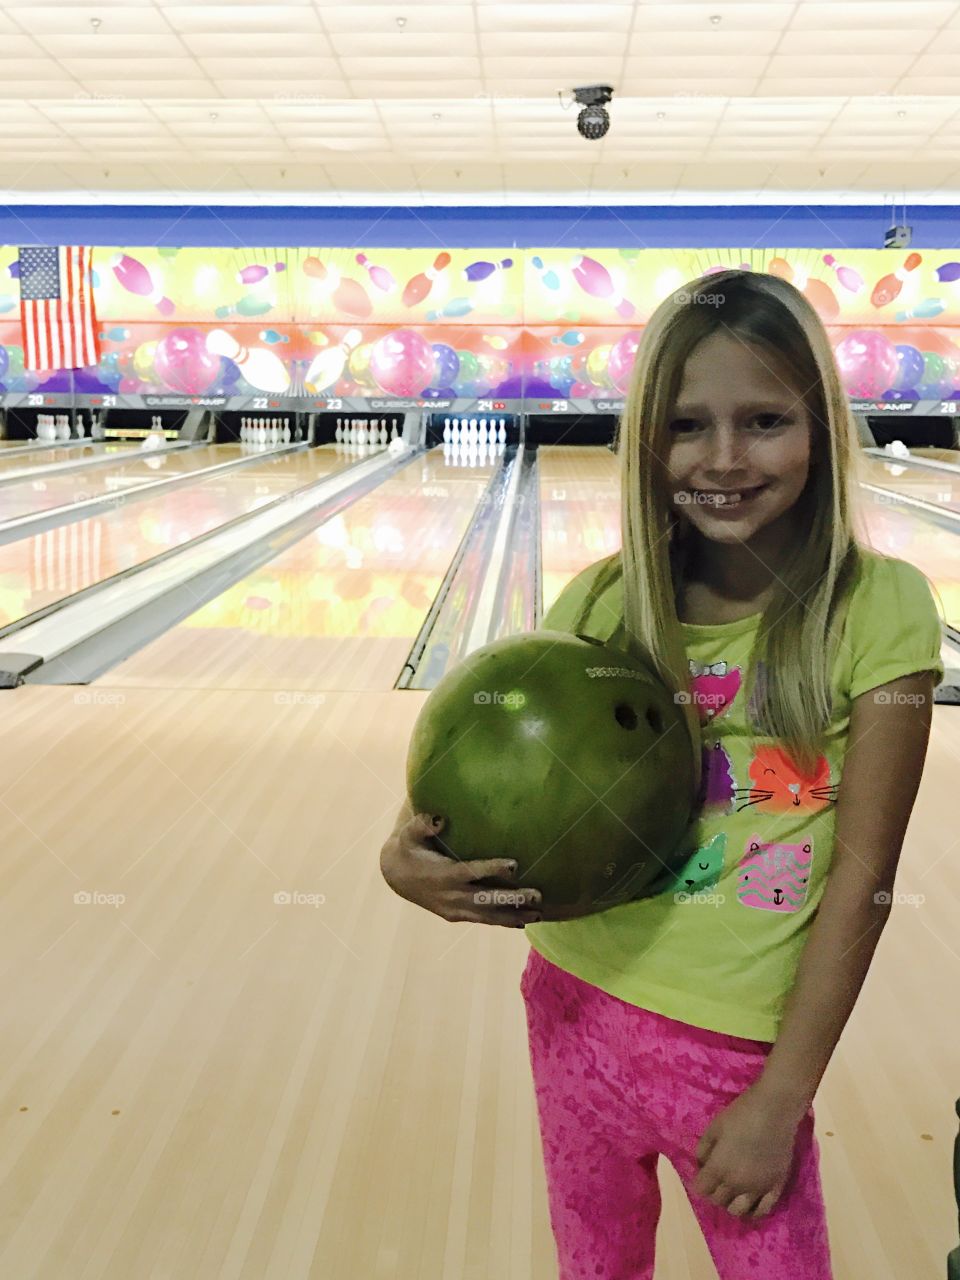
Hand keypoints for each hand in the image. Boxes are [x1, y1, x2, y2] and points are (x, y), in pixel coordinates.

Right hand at [380, 811, 542, 927]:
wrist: (395, 875)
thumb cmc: (408, 847)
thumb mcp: (409, 833)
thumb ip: (422, 825)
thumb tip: (438, 819)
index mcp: (444, 874)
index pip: (472, 872)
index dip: (493, 868)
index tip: (515, 865)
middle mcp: (451, 895)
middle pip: (486, 898)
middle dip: (513, 898)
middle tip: (538, 895)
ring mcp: (454, 909)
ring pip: (487, 915)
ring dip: (513, 916)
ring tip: (538, 915)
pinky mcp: (455, 915)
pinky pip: (481, 920)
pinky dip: (501, 921)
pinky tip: (520, 923)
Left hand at [694, 1082, 808, 1219]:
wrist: (774, 1110)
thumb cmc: (741, 1114)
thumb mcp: (714, 1127)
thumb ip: (703, 1149)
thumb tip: (702, 1165)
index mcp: (719, 1168)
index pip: (702, 1189)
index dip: (699, 1183)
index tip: (702, 1176)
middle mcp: (737, 1184)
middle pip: (719, 1201)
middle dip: (714, 1193)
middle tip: (716, 1182)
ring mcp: (758, 1188)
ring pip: (739, 1211)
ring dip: (731, 1204)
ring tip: (732, 1193)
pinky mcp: (776, 1187)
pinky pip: (763, 1210)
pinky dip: (754, 1212)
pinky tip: (750, 1205)